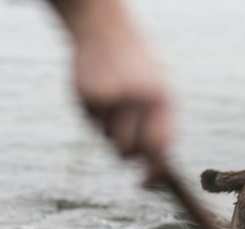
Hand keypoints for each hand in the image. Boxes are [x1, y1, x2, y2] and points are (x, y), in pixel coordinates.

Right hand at [73, 35, 170, 179]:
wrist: (105, 32)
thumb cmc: (139, 70)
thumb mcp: (159, 92)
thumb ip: (160, 125)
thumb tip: (157, 164)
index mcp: (160, 98)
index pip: (158, 145)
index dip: (153, 168)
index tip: (147, 181)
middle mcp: (135, 99)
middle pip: (129, 150)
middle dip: (128, 155)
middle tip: (126, 145)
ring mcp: (107, 97)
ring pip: (107, 138)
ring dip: (110, 132)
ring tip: (115, 106)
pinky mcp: (84, 96)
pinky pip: (91, 123)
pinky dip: (96, 116)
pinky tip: (101, 93)